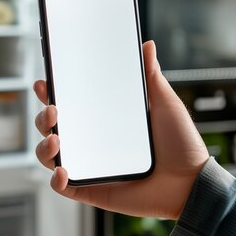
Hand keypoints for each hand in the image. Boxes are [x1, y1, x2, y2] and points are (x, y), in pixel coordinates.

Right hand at [33, 40, 208, 219]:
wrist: (193, 183)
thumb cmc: (180, 145)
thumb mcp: (166, 104)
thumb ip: (152, 77)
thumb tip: (147, 45)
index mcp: (104, 120)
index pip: (70, 104)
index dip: (51, 94)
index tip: (45, 83)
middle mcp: (92, 142)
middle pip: (53, 127)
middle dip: (43, 117)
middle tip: (53, 109)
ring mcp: (90, 166)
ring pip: (51, 156)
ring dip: (44, 147)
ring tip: (56, 140)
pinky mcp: (92, 189)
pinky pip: (64, 186)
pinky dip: (56, 179)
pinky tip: (62, 170)